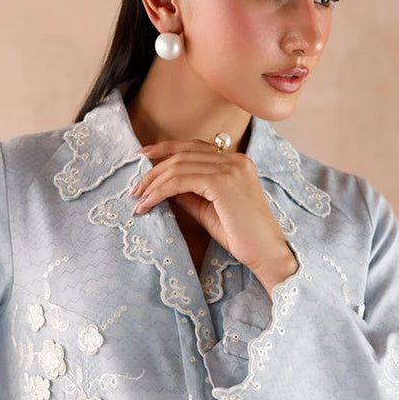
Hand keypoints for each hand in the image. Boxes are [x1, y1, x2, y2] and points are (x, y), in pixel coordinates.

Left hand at [127, 139, 297, 292]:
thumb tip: (160, 186)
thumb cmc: (240, 235)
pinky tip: (148, 204)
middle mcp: (234, 159)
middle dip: (153, 171)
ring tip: (138, 201)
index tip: (141, 156)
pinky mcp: (223, 183)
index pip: (192, 146)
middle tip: (134, 190)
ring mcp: (230, 169)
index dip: (164, 148)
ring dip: (152, 183)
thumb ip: (187, 193)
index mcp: (235, 161)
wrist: (265, 253)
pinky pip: (181, 181)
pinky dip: (160, 192)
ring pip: (178, 167)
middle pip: (182, 155)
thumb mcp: (207, 209)